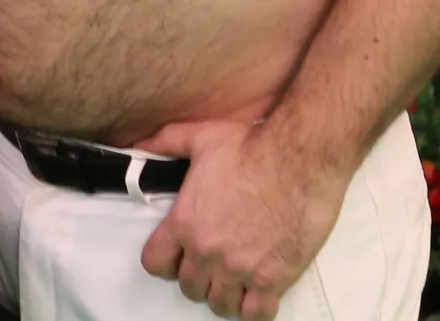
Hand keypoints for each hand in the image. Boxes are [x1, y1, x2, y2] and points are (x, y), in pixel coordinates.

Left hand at [134, 119, 349, 320]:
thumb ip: (165, 142)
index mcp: (185, 222)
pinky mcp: (273, 279)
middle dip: (198, 278)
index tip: (176, 256)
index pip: (155, 262)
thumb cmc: (251, 147)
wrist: (298, 159)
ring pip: (220, 304)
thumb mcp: (199, 137)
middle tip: (212, 265)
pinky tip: (259, 293)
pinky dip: (254, 308)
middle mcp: (207, 251)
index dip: (164, 261)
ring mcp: (239, 269)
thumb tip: (141, 144)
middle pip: (189, 287)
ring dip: (224, 294)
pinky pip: (255, 314)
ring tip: (234, 281)